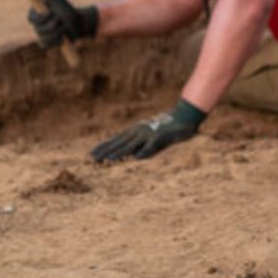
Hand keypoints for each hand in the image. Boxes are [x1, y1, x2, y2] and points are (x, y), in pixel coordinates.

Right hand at [28, 0, 97, 47]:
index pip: (31, 18)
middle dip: (52, 25)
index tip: (51, 13)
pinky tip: (63, 35)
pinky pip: (47, 44)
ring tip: (64, 27)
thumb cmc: (67, 9)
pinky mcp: (47, 43)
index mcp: (36, 14)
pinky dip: (57, 40)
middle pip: (38, 29)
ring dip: (57, 32)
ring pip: (44, 37)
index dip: (40, 18)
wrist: (79, 23)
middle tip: (61, 20)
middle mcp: (36, 25)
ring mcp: (41, 35)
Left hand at [91, 100, 206, 162]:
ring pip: (132, 145)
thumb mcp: (153, 139)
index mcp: (136, 131)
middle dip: (106, 150)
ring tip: (108, 160)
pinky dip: (143, 152)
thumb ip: (143, 147)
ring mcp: (149, 133)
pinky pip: (151, 146)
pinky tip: (135, 158)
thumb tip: (133, 156)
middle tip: (92, 158)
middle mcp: (139, 131)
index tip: (92, 153)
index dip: (104, 146)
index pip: (116, 139)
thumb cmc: (168, 129)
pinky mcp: (160, 136)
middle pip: (120, 142)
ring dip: (119, 153)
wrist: (185, 117)